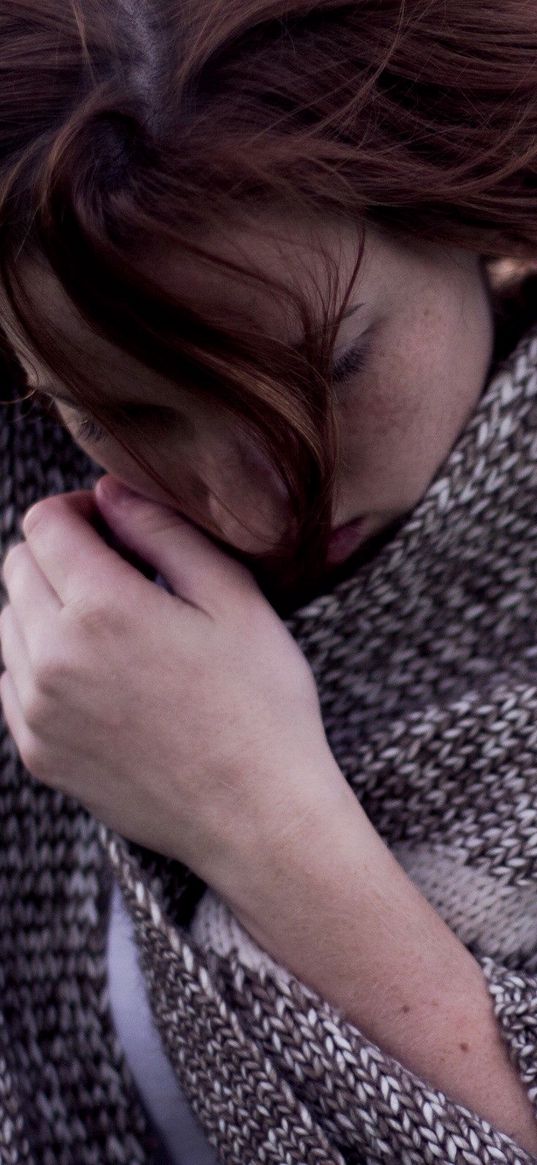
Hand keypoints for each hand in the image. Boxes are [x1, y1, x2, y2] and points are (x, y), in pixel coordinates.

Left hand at [0, 476, 346, 899]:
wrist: (258, 817)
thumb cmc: (261, 705)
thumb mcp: (235, 599)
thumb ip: (164, 532)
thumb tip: (109, 492)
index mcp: (102, 608)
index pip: (42, 524)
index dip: (77, 509)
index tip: (112, 525)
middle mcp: (52, 657)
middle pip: (16, 569)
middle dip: (60, 555)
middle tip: (118, 573)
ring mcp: (37, 712)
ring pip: (7, 625)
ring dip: (46, 609)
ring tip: (112, 629)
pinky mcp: (38, 754)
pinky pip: (11, 683)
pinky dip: (40, 665)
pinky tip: (98, 678)